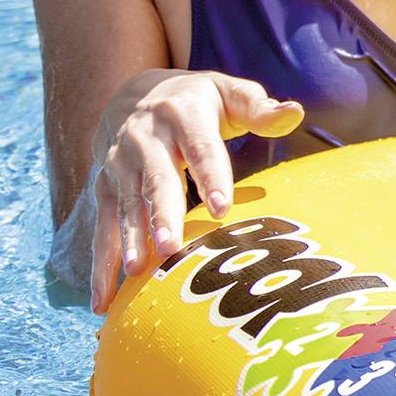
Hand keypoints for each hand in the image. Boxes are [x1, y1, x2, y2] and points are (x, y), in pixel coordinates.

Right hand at [86, 71, 304, 313]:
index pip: (201, 147)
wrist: (134, 95)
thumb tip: (295, 112)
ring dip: (129, 239)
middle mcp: (144, 139)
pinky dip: (100, 263)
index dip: (212, 176)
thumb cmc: (200, 103)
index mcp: (182, 116)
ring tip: (135, 272)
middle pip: (157, 180)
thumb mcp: (230, 95)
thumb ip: (260, 108)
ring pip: (125, 205)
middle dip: (162, 214)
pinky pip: (102, 227)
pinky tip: (102, 301)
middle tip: (171, 247)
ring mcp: (119, 165)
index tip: (223, 208)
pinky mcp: (104, 189)